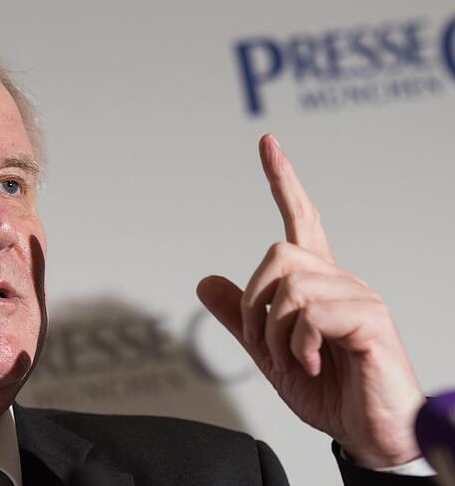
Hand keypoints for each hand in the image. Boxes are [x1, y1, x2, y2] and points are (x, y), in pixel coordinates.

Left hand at [196, 134, 424, 467]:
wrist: (369, 434)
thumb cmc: (330, 391)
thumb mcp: (271, 352)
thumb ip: (242, 317)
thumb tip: (205, 281)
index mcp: (317, 285)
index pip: (300, 219)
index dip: (283, 181)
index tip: (267, 143)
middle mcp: (340, 280)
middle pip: (277, 253)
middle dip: (256, 303)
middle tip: (267, 344)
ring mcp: (358, 296)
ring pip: (290, 285)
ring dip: (276, 333)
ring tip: (296, 360)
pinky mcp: (371, 319)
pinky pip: (311, 312)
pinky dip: (298, 345)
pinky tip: (314, 364)